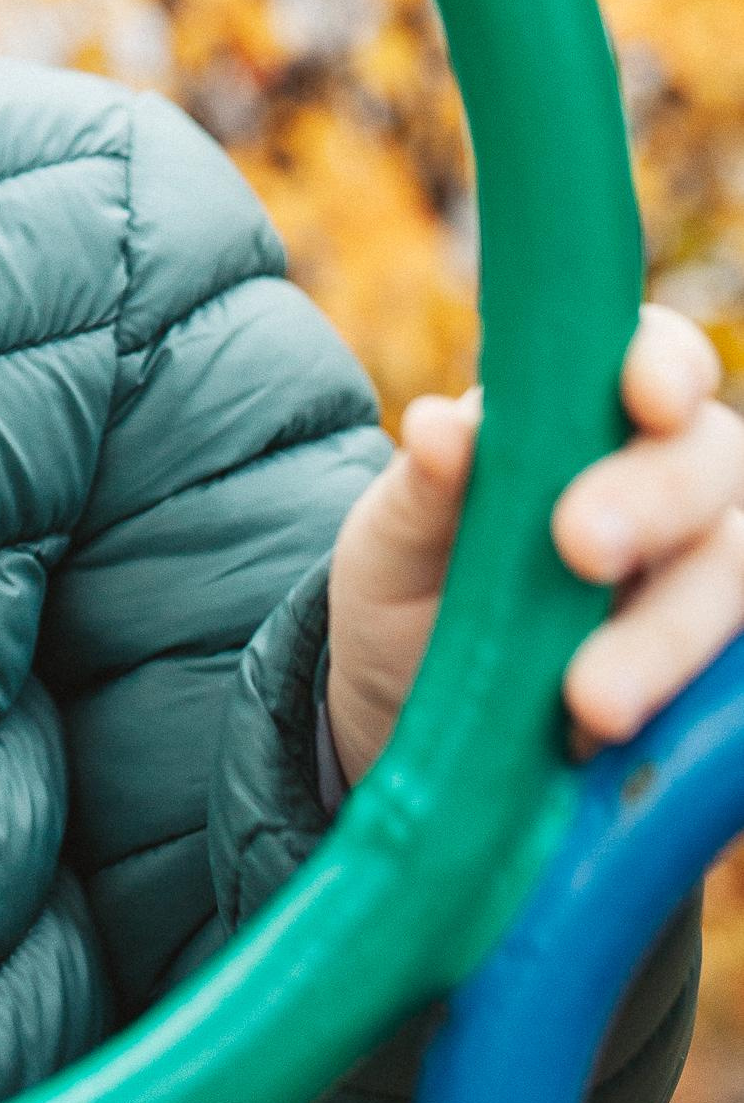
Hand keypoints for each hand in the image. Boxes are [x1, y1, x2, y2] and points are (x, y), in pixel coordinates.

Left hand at [324, 305, 743, 788]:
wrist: (406, 710)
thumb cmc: (412, 587)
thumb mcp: (393, 540)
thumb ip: (423, 490)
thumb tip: (438, 427)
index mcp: (592, 418)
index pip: (658, 359)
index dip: (665, 364)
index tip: (642, 398)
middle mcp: (668, 490)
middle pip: (712, 461)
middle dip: (656, 498)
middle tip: (580, 546)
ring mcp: (697, 586)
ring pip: (731, 579)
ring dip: (668, 635)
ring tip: (588, 702)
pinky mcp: (709, 682)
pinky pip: (730, 688)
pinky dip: (684, 707)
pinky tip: (605, 744)